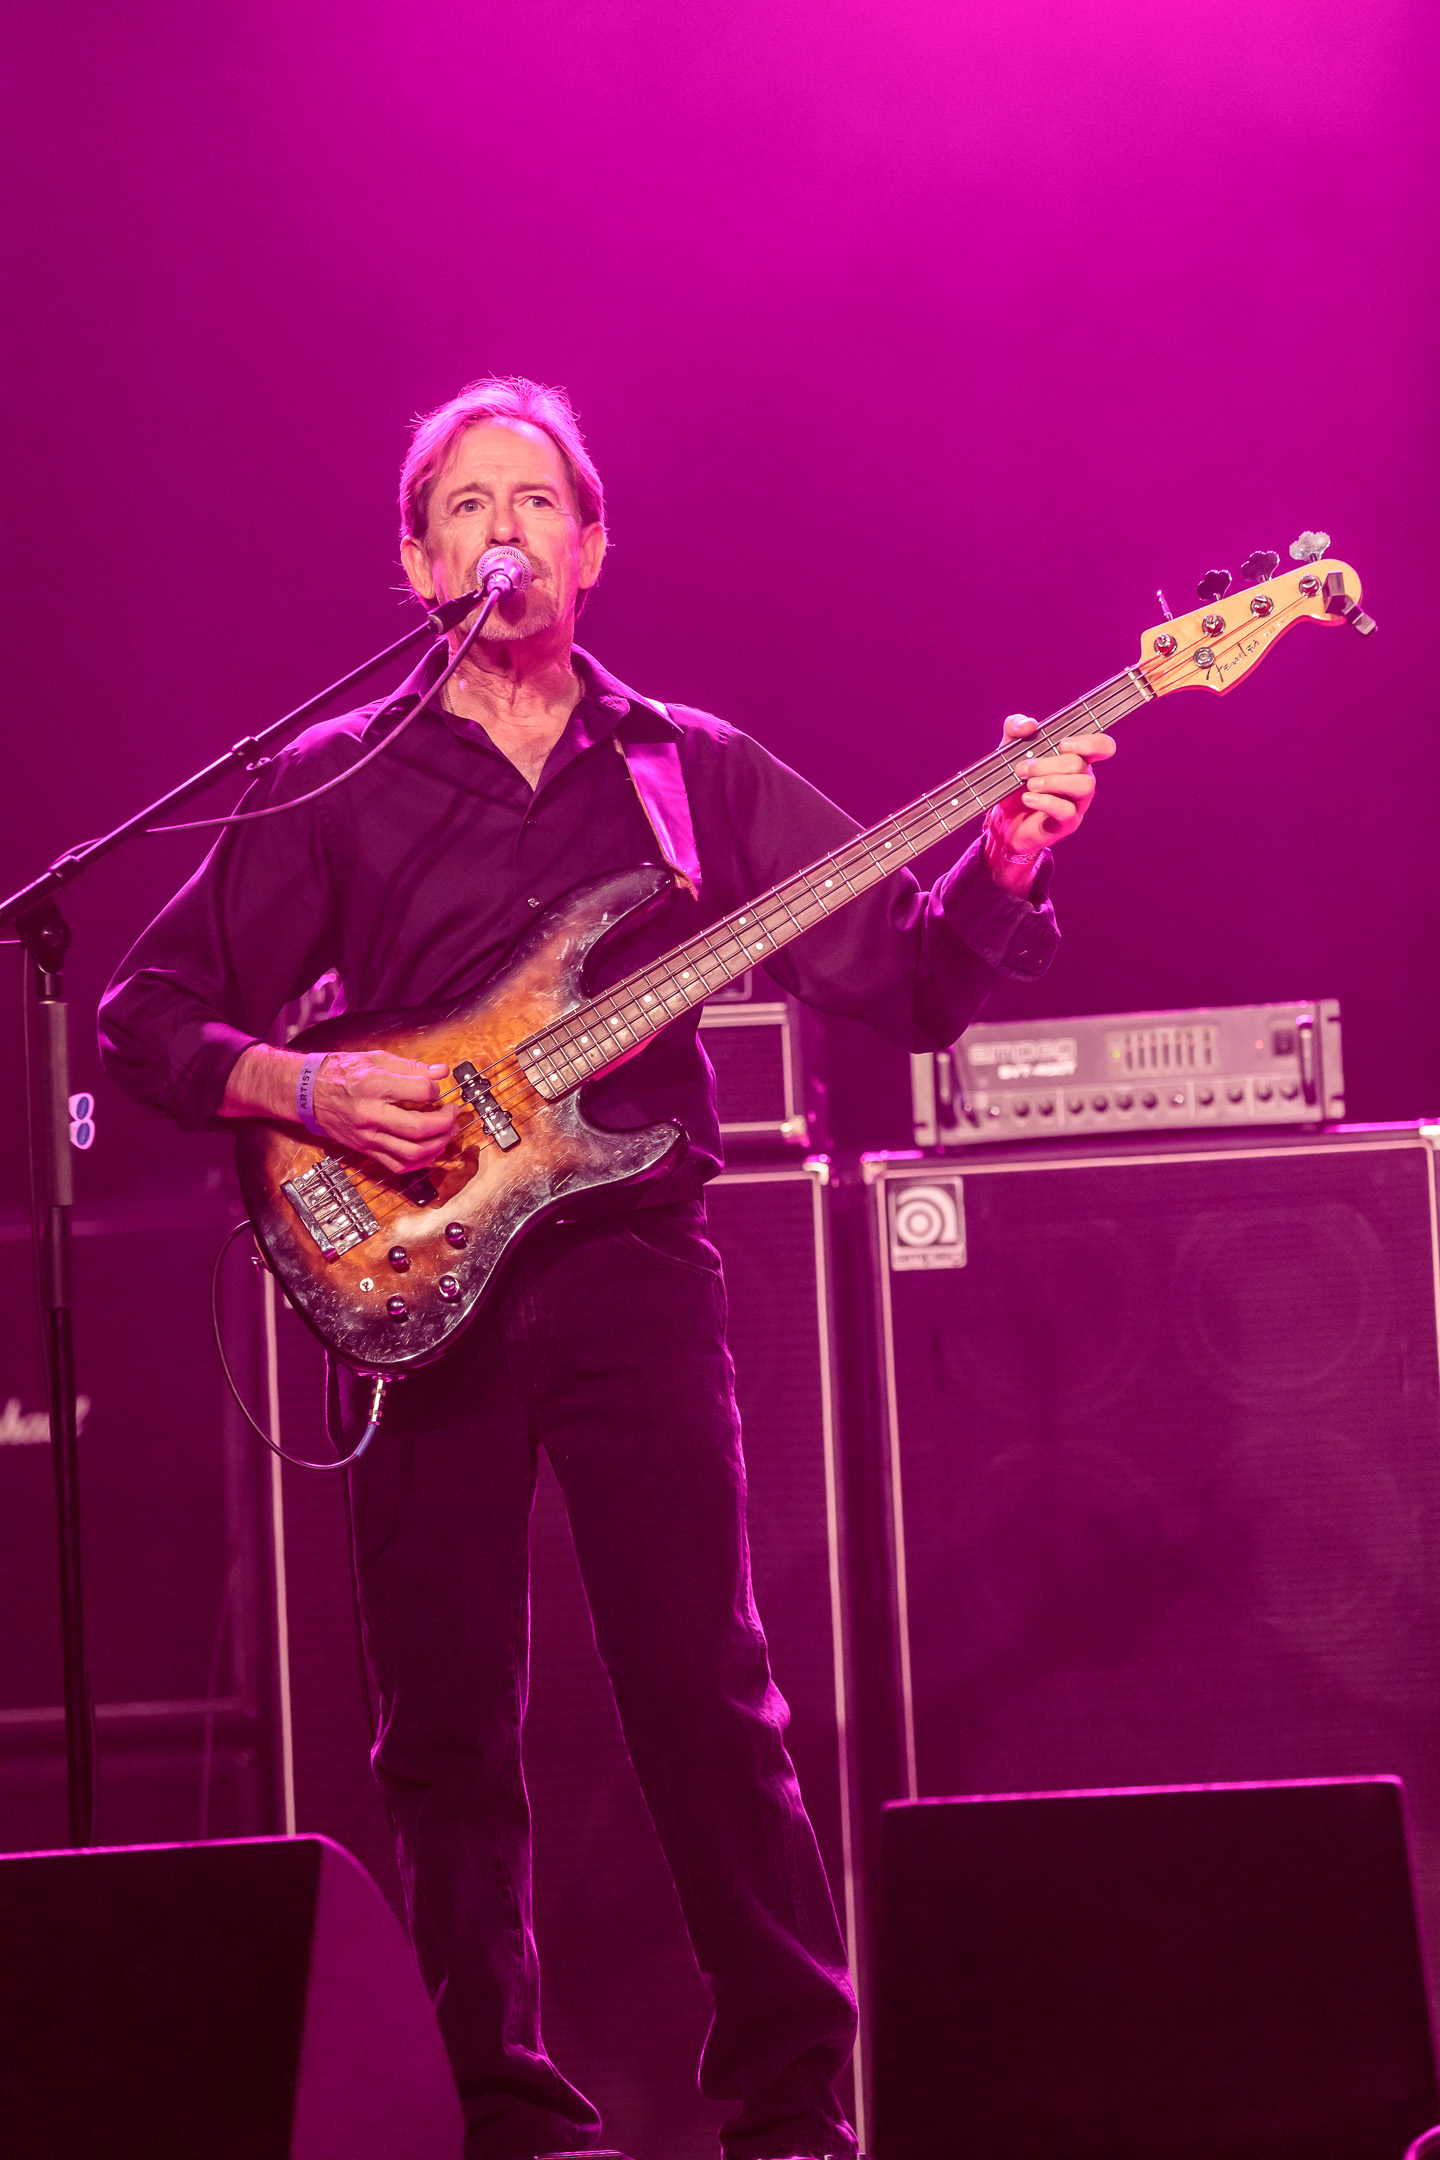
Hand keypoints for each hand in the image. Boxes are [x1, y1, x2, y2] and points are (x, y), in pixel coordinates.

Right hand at [312, 1050, 458, 1173]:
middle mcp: (370, 1114)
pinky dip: (421, 1162)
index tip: (438, 1089)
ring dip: (438, 1144)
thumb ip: (411, 1067)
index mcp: (373, 1086)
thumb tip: (441, 1071)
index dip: (436, 1090)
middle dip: (445, 1123)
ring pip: (412, 1152)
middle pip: (418, 1128)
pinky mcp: (366, 1150)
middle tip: (453, 1114)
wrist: (308, 1093)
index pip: (419, 1092)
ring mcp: (368, 1136)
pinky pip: (398, 1165)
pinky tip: (432, 1150)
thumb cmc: (340, 1073)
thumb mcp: (376, 1059)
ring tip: (448, 1132)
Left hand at [984, 713, 1116, 893]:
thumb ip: (1015, 728)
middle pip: (1080, 764)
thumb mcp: (1009, 749)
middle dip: (1048, 764)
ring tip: (1030, 784)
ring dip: (1052, 781)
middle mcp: (1081, 779)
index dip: (1091, 742)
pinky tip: (1028, 798)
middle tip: (1023, 769)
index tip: (1063, 744)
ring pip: (1084, 785)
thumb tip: (1030, 725)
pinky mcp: (1067, 823)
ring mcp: (1078, 802)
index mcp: (1075, 758)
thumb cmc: (1016, 781)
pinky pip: (1067, 810)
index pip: (1102, 746)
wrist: (1004, 818)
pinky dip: (1045, 801)